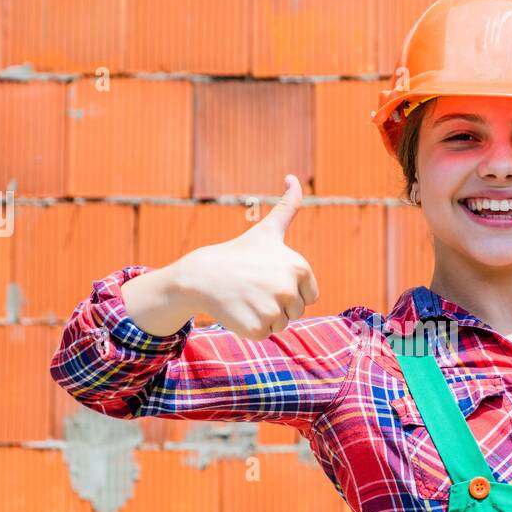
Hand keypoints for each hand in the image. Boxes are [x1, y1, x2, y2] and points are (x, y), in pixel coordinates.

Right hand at [174, 175, 319, 340]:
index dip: (288, 289)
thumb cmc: (238, 253)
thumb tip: (293, 177)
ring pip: (281, 324)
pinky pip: (265, 334)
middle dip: (276, 303)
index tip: (268, 277)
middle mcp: (289, 289)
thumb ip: (288, 206)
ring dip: (264, 316)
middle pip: (295, 311)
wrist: (202, 275)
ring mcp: (273, 310)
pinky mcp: (258, 328)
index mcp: (299, 267)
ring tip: (246, 297)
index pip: (309, 295)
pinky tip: (238, 310)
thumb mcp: (268, 230)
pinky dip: (251, 328)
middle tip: (253, 287)